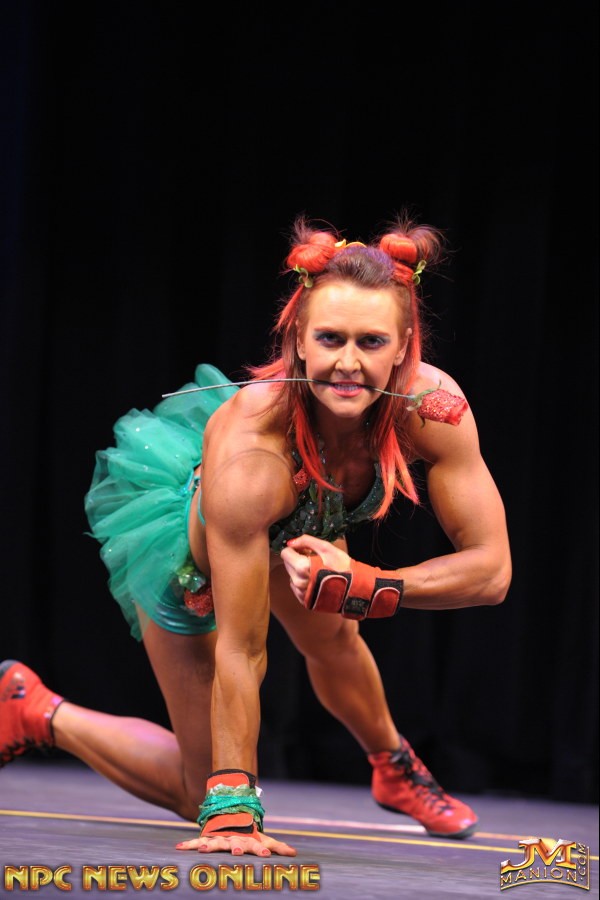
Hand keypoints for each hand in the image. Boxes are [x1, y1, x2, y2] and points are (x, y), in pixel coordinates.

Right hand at [176, 830, 296, 856]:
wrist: (232, 811)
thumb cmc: (249, 832)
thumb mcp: (263, 838)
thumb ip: (278, 846)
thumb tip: (295, 853)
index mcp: (248, 839)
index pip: (256, 845)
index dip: (261, 850)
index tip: (266, 855)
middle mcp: (234, 838)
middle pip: (235, 844)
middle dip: (236, 848)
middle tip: (237, 852)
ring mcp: (220, 838)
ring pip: (214, 842)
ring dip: (208, 846)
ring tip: (202, 849)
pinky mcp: (208, 838)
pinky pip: (196, 841)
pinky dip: (189, 844)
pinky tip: (180, 847)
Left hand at [280, 535, 350, 604]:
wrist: (355, 589)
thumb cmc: (343, 566)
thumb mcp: (327, 548)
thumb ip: (306, 541)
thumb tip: (290, 542)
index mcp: (302, 567)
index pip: (285, 554)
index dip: (295, 549)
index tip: (305, 550)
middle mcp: (299, 582)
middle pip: (287, 565)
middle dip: (297, 560)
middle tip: (313, 560)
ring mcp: (301, 593)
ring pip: (291, 576)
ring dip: (299, 572)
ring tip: (316, 571)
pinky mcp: (305, 601)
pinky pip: (297, 588)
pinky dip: (303, 582)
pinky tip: (316, 580)